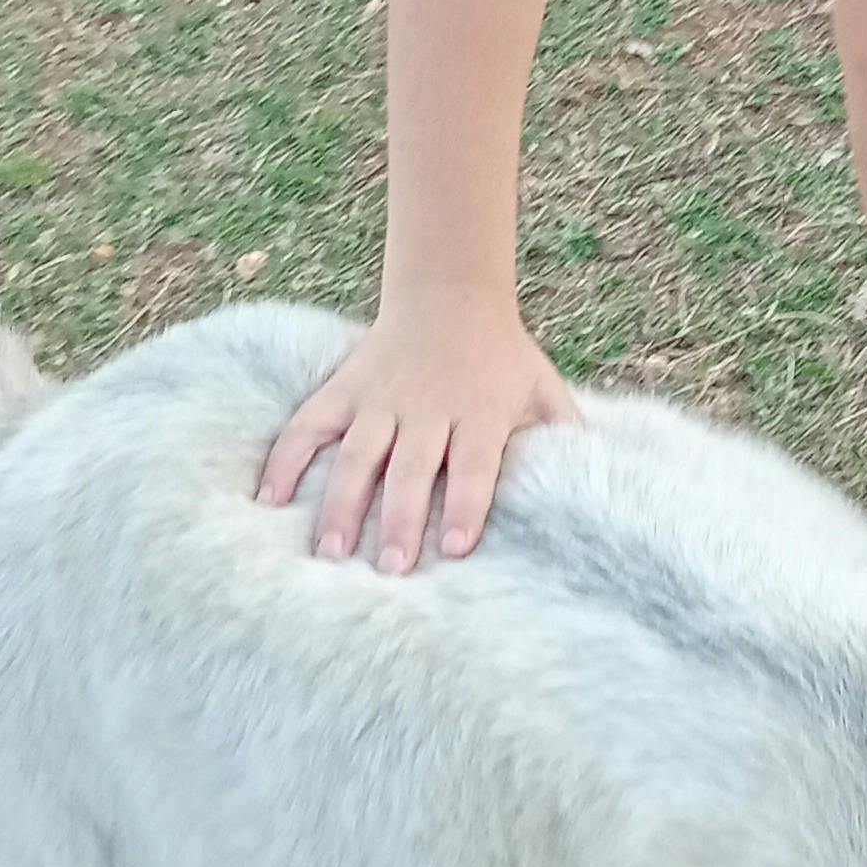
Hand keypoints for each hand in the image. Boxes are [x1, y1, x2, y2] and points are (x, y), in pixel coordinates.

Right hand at [256, 290, 577, 572]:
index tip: (455, 548)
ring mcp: (380, 399)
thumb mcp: (542, 389)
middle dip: (400, 519)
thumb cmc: (503, 359)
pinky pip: (308, 425)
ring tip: (329, 552)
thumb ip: (561, 435)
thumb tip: (598, 483)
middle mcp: (427, 407)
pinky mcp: (344, 390)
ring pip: (357, 453)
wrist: (451, 296)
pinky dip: (286, 459)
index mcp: (478, 412)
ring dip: (342, 503)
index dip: (466, 504)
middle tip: (389, 569)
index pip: (474, 464)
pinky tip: (268, 499)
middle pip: (411, 467)